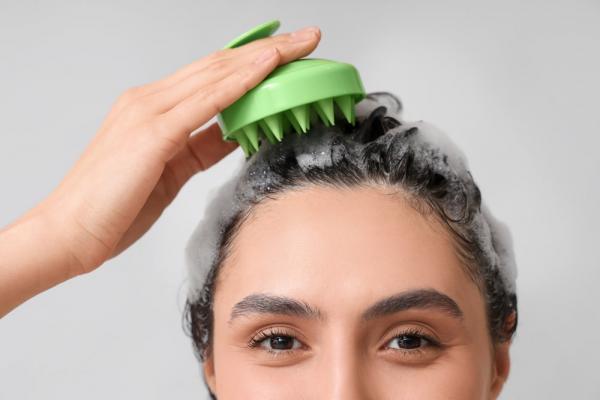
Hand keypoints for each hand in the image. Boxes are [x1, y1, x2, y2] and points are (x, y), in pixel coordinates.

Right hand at [34, 25, 321, 275]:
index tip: (285, 54)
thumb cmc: (115, 206)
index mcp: (153, 110)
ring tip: (298, 45)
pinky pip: (206, 100)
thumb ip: (200, 147)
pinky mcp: (152, 133)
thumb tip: (235, 134)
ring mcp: (148, 112)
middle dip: (266, 50)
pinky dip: (240, 81)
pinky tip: (267, 68)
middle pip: (219, 65)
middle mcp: (150, 101)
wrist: (69, 232)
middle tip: (304, 38)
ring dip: (262, 57)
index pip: (212, 75)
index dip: (250, 62)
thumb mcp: (171, 171)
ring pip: (216, 74)